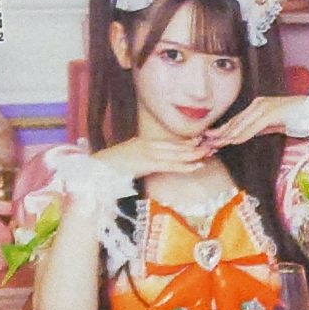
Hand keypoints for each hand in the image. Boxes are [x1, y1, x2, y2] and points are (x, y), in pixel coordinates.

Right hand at [89, 134, 211, 181]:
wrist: (96, 168)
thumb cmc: (110, 166)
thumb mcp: (128, 157)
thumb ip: (141, 157)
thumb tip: (152, 161)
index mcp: (142, 142)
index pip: (168, 142)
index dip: (185, 142)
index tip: (199, 141)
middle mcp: (147, 145)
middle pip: (176, 146)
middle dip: (194, 147)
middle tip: (212, 146)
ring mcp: (147, 153)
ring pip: (176, 154)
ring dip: (194, 155)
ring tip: (208, 154)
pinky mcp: (146, 163)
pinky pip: (170, 165)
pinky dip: (185, 166)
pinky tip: (197, 166)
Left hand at [200, 96, 302, 150]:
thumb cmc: (300, 118)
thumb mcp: (276, 125)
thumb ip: (261, 128)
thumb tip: (246, 135)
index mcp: (258, 106)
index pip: (237, 120)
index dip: (223, 131)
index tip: (212, 140)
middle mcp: (258, 104)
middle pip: (235, 122)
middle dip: (220, 134)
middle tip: (205, 143)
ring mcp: (264, 107)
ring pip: (241, 124)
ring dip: (227, 136)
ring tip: (216, 144)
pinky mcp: (271, 112)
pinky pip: (253, 126)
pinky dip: (243, 135)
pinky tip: (233, 141)